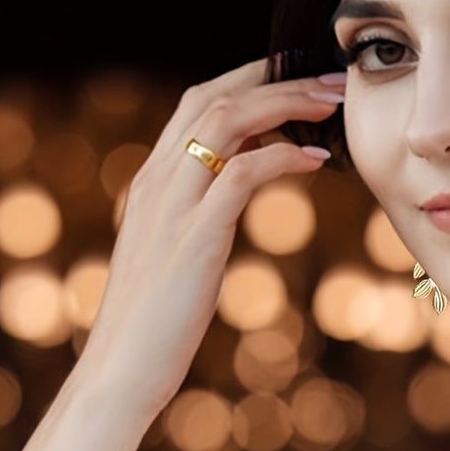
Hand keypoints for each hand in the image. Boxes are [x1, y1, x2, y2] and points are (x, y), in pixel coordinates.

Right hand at [78, 56, 345, 417]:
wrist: (119, 372)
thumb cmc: (150, 328)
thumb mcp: (172, 260)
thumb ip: (195, 221)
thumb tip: (231, 202)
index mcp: (150, 184)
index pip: (196, 106)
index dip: (248, 83)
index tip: (296, 80)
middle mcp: (156, 182)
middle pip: (213, 97)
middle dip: (274, 78)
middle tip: (327, 78)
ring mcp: (172, 206)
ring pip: (226, 120)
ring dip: (285, 103)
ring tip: (331, 103)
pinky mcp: (194, 237)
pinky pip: (241, 174)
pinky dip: (281, 157)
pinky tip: (315, 161)